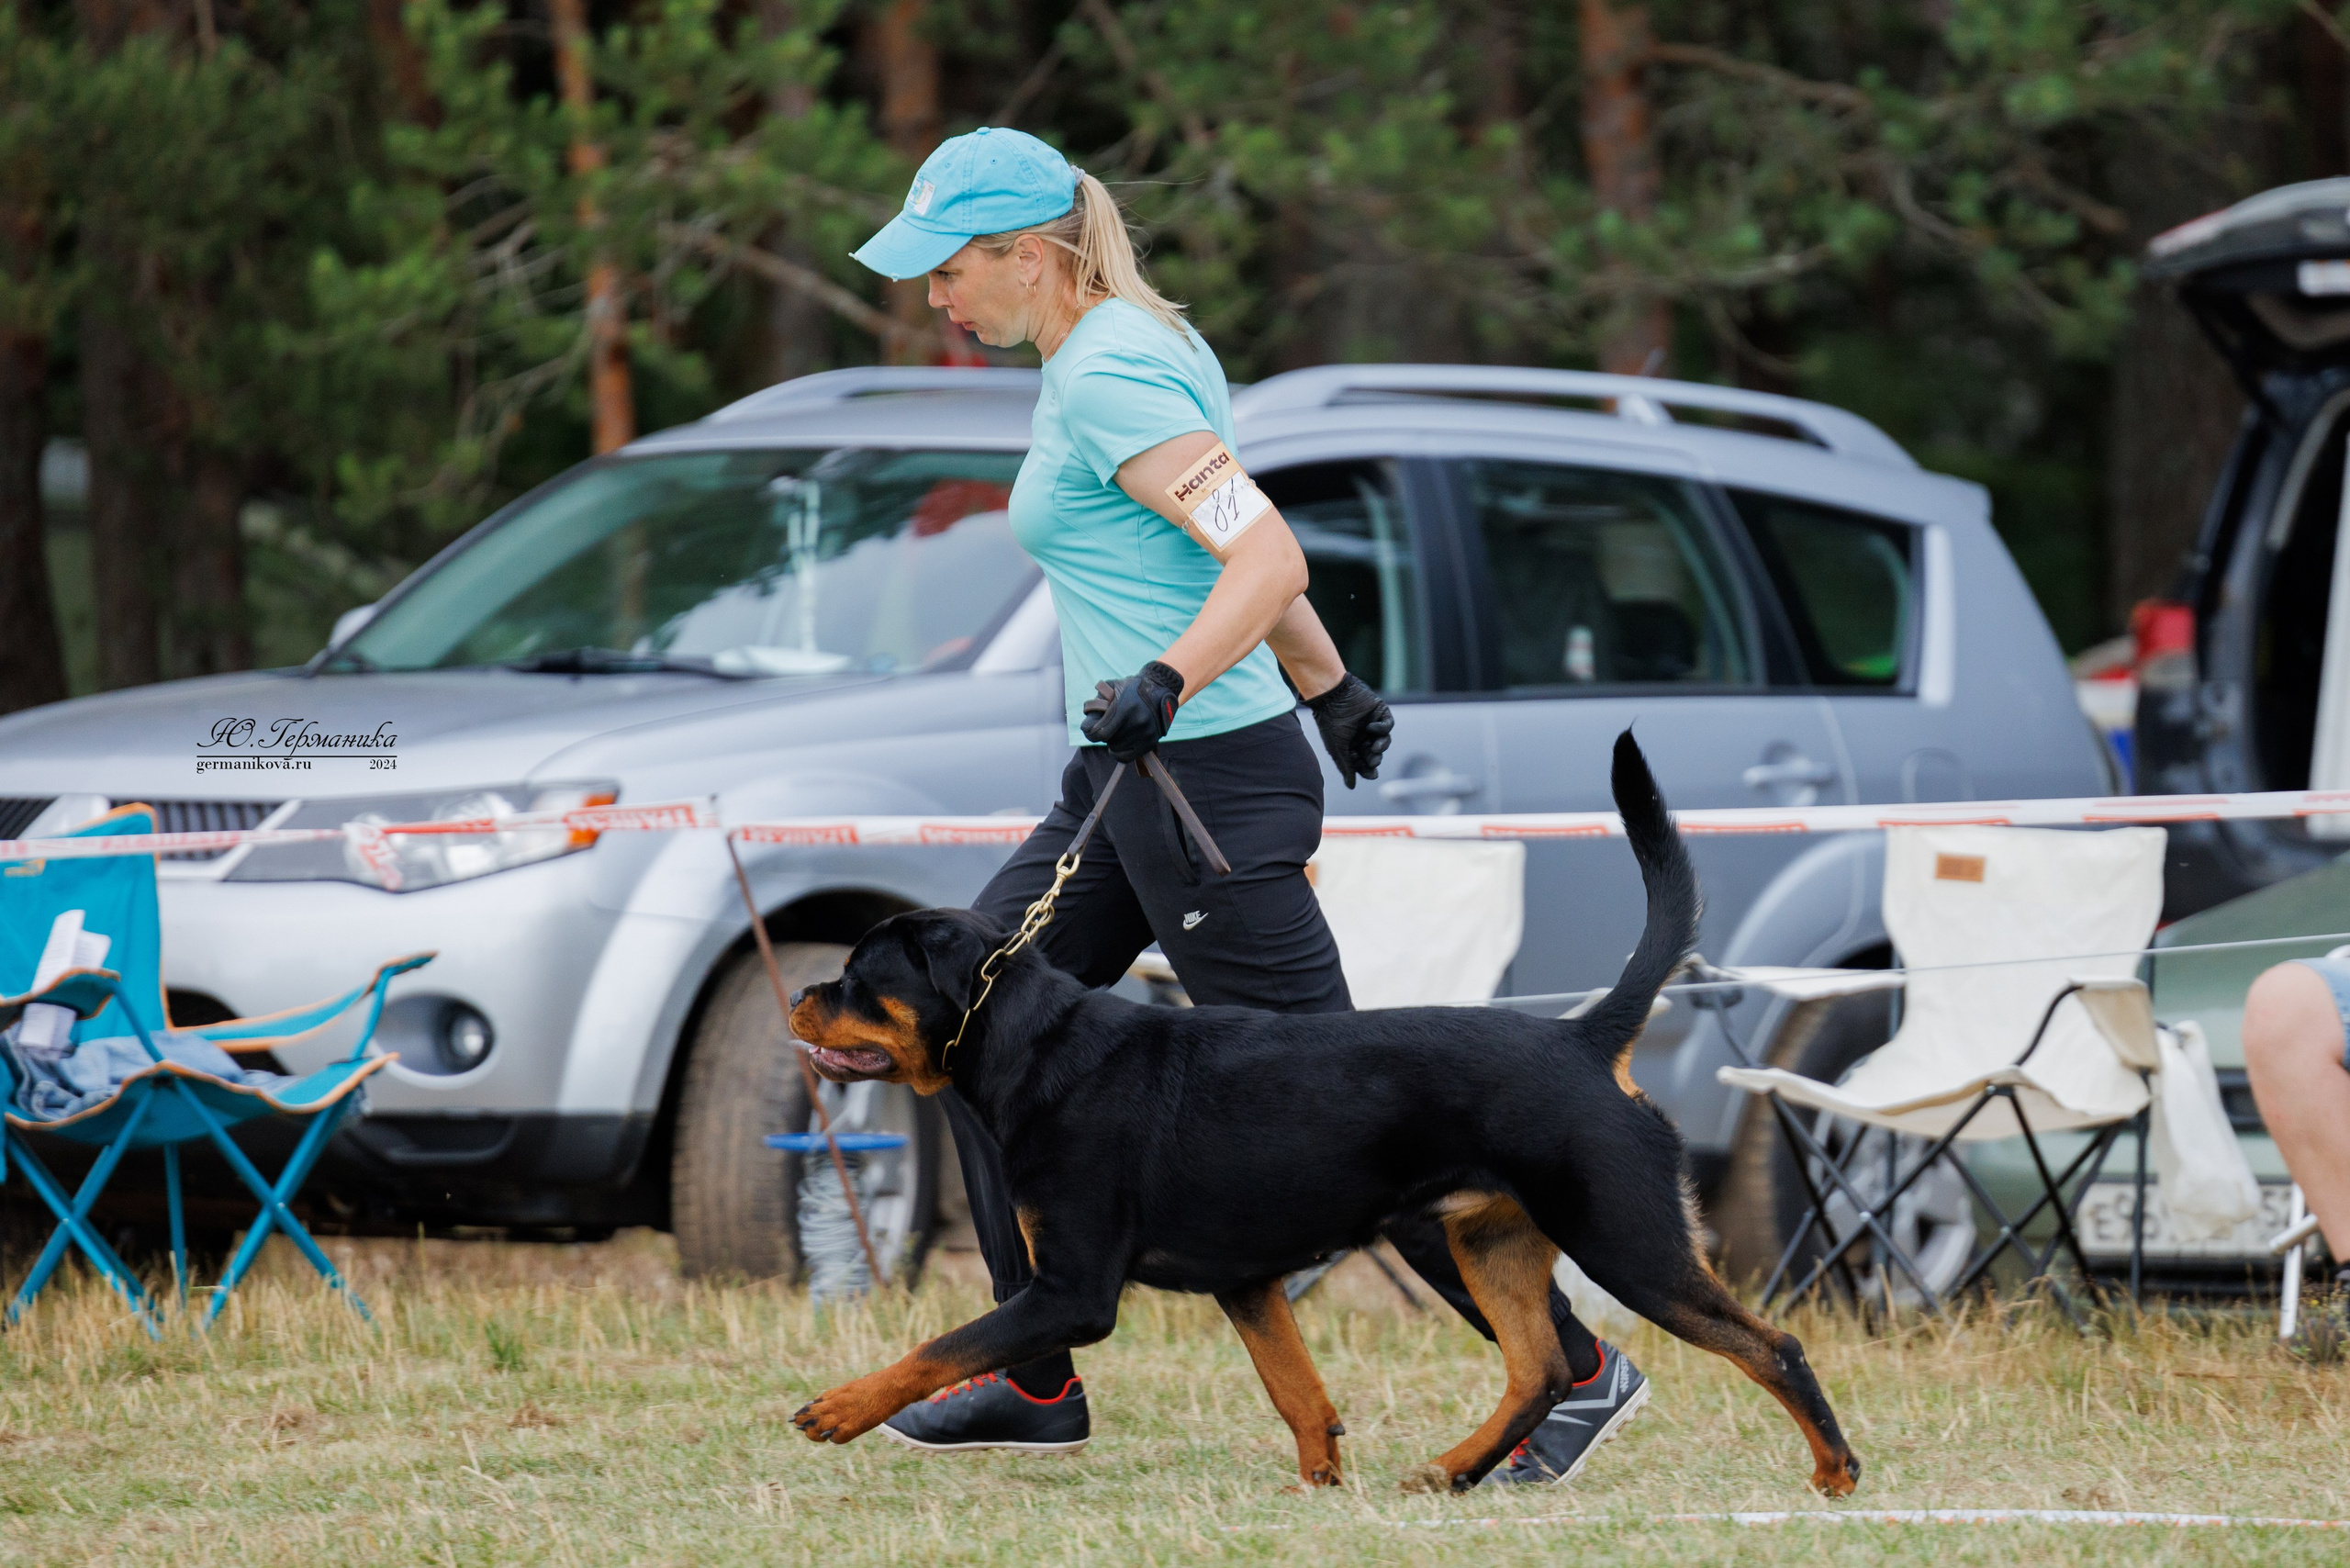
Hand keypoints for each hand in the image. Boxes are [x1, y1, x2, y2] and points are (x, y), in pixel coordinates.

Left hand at [1081, 661, 1184, 761]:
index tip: (1089, 731)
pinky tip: (1119, 745)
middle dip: (1102, 735)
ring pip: (1116, 748)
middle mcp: (1137, 722)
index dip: (1090, 733)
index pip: (1100, 732)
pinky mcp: (1150, 742)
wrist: (1160, 688)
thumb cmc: (1132, 687)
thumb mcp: (1113, 687)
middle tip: (1105, 727)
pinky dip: (1119, 753)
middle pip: (1107, 740)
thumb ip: (1098, 702)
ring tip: (1117, 731)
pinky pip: (1126, 757)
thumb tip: (1088, 722)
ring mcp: (1145, 733)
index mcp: (1125, 708)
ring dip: (1112, 742)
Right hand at [1306, 672, 1392, 787]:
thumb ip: (1347, 767)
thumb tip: (1351, 786)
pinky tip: (1372, 728)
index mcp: (1351, 744)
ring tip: (1376, 748)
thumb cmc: (1331, 723)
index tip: (1372, 775)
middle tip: (1373, 761)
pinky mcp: (1379, 711)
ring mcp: (1371, 723)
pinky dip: (1382, 728)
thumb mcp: (1338, 749)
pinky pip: (1387, 724)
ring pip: (1384, 740)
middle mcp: (1362, 734)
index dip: (1367, 769)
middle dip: (1375, 758)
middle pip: (1374, 752)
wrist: (1331, 696)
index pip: (1362, 761)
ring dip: (1382, 746)